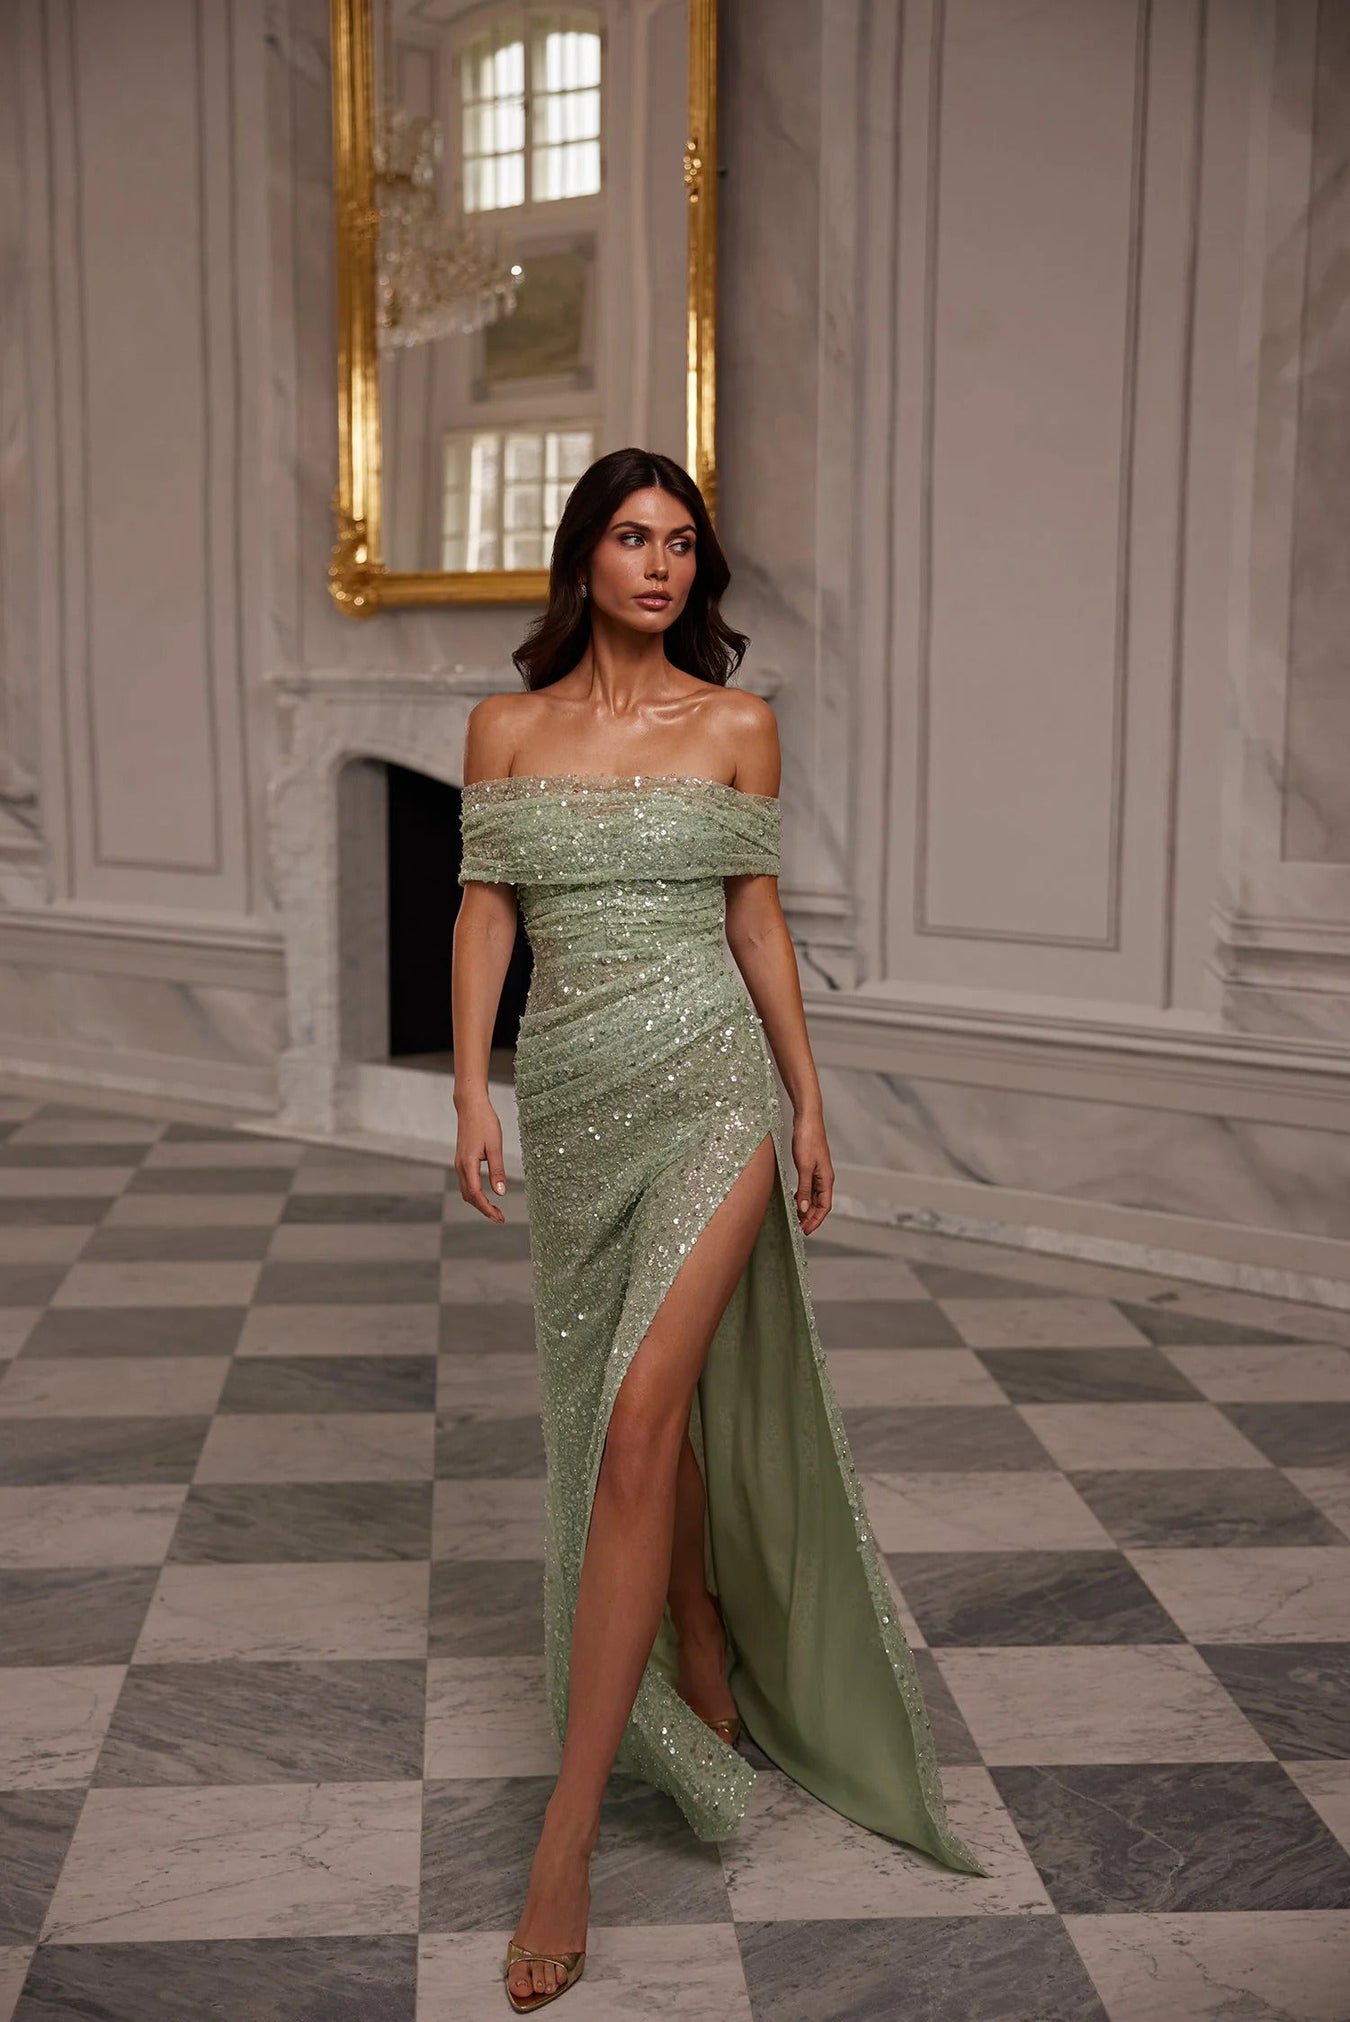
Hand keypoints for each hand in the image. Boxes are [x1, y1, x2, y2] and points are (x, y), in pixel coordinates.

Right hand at [455, 1099, 508, 1220]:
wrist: (470, 1106)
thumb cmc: (485, 1122)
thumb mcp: (495, 1146)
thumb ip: (497, 1170)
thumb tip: (500, 1193)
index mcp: (468, 1164)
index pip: (476, 1194)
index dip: (487, 1209)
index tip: (500, 1218)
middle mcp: (460, 1166)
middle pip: (469, 1196)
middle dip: (483, 1209)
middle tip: (500, 1218)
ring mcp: (459, 1163)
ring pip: (466, 1190)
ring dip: (479, 1202)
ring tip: (495, 1210)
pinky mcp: (462, 1160)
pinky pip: (466, 1182)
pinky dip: (475, 1193)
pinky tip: (486, 1194)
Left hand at [791, 1111, 833, 1234]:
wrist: (807, 1119)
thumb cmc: (808, 1139)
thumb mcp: (804, 1166)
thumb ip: (805, 1189)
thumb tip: (805, 1209)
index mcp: (826, 1179)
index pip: (824, 1206)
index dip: (816, 1220)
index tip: (805, 1231)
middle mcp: (825, 1177)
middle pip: (820, 1204)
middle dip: (811, 1218)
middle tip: (799, 1228)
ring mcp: (818, 1172)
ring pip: (815, 1197)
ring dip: (807, 1208)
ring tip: (796, 1218)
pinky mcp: (811, 1166)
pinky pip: (809, 1187)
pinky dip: (804, 1197)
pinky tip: (795, 1199)